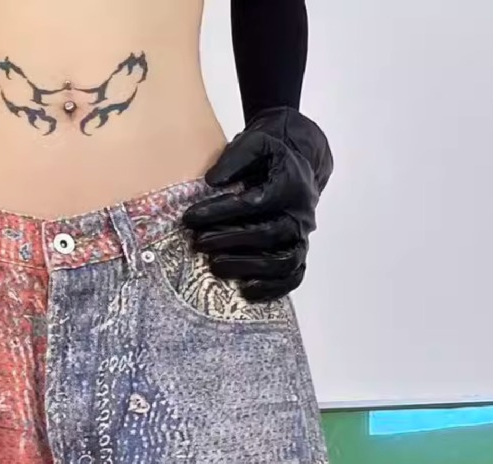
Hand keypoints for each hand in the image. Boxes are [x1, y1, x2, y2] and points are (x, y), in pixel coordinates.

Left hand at [182, 107, 333, 302]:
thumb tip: (212, 182)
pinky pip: (293, 276)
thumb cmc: (270, 156)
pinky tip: (246, 292)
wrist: (297, 163)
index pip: (254, 203)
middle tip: (198, 243)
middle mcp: (299, 213)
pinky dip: (272, 289)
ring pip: (282, 261)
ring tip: (215, 267)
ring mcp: (302, 236)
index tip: (191, 217)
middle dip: (230, 241)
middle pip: (268, 235)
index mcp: (289, 185)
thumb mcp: (254, 142)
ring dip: (248, 268)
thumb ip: (234, 158)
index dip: (221, 212)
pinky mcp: (300, 252)